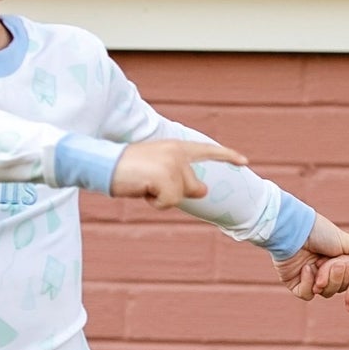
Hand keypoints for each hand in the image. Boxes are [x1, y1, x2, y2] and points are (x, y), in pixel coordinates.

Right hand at [110, 138, 245, 208]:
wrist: (104, 164)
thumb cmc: (128, 170)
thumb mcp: (158, 172)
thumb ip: (182, 178)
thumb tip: (204, 190)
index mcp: (177, 147)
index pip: (208, 150)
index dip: (228, 156)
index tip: (245, 162)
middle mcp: (178, 152)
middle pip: (194, 187)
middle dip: (175, 193)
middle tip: (151, 183)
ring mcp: (173, 163)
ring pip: (180, 196)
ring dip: (162, 198)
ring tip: (145, 185)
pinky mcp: (166, 176)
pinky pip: (169, 202)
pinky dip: (155, 203)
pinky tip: (143, 189)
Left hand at [275, 213, 348, 300]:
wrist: (293, 231)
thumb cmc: (320, 232)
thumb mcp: (348, 240)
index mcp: (337, 261)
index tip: (347, 263)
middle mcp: (325, 271)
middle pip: (340, 289)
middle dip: (337, 277)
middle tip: (332, 263)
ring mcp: (310, 278)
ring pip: (325, 293)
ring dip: (323, 279)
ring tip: (316, 264)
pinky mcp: (296, 284)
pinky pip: (307, 295)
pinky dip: (308, 283)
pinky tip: (306, 268)